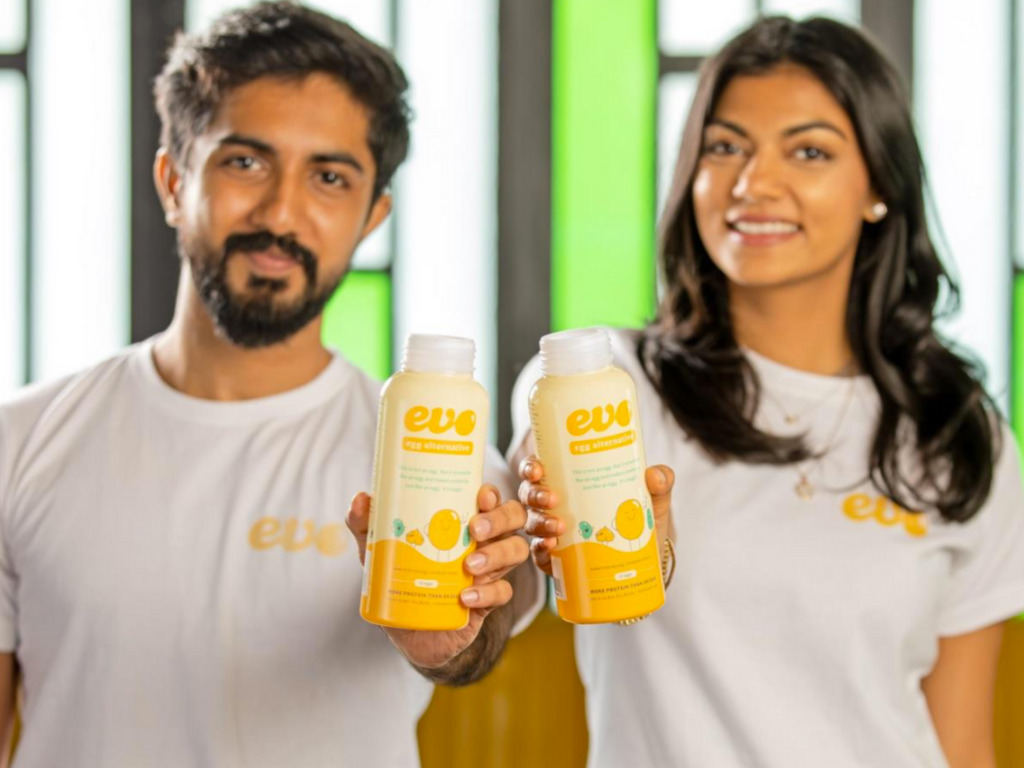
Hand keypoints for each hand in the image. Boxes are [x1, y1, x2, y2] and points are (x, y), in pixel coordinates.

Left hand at [346, 485, 529, 669]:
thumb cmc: (400, 580)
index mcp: (462, 521)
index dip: (491, 494)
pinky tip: (466, 597)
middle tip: (475, 529)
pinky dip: (487, 593)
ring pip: (515, 551)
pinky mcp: (488, 601)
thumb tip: (360, 499)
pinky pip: (502, 592)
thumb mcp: (380, 553)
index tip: (479, 495)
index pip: (488, 498)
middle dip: (499, 519)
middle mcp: (483, 541)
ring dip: (496, 554)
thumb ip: (367, 526)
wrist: (411, 632)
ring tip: (469, 566)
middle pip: (513, 518)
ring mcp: (489, 571)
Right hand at [518, 456, 675, 575]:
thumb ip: (660, 484)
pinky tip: (551, 547)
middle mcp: (555, 507)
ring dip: (540, 523)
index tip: (538, 468)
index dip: (531, 467)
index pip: (539, 470)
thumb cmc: (644, 524)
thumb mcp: (653, 501)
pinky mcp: (557, 562)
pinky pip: (539, 555)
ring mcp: (553, 535)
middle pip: (529, 495)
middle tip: (552, 499)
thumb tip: (655, 475)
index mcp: (569, 484)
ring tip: (559, 527)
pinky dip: (541, 550)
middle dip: (535, 495)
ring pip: (532, 523)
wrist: (649, 565)